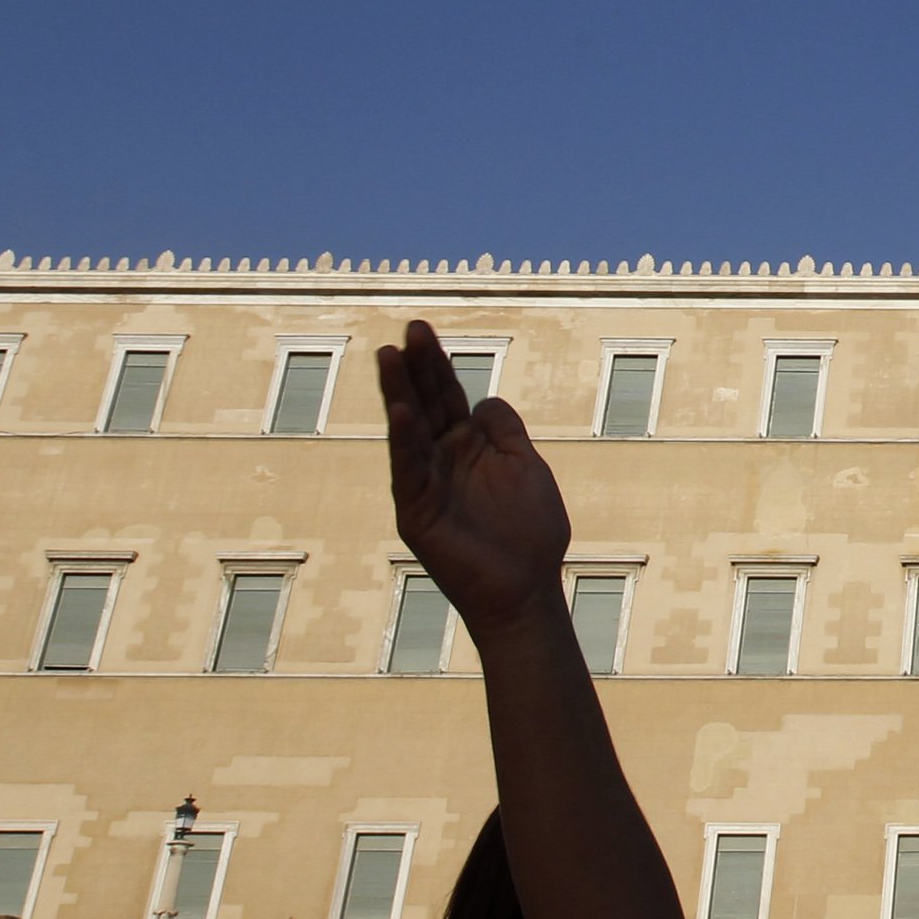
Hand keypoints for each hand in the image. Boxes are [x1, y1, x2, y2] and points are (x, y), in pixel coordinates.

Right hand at [377, 320, 572, 642]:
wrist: (526, 588)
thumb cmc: (530, 533)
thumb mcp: (526, 467)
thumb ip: (505, 432)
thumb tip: (484, 398)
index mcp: (467, 447)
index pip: (446, 396)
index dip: (436, 364)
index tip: (422, 329)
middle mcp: (442, 460)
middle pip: (424, 404)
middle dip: (415, 368)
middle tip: (407, 331)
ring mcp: (426, 484)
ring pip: (408, 431)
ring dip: (398, 394)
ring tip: (388, 357)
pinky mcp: (417, 512)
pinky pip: (409, 471)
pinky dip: (405, 441)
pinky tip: (403, 412)